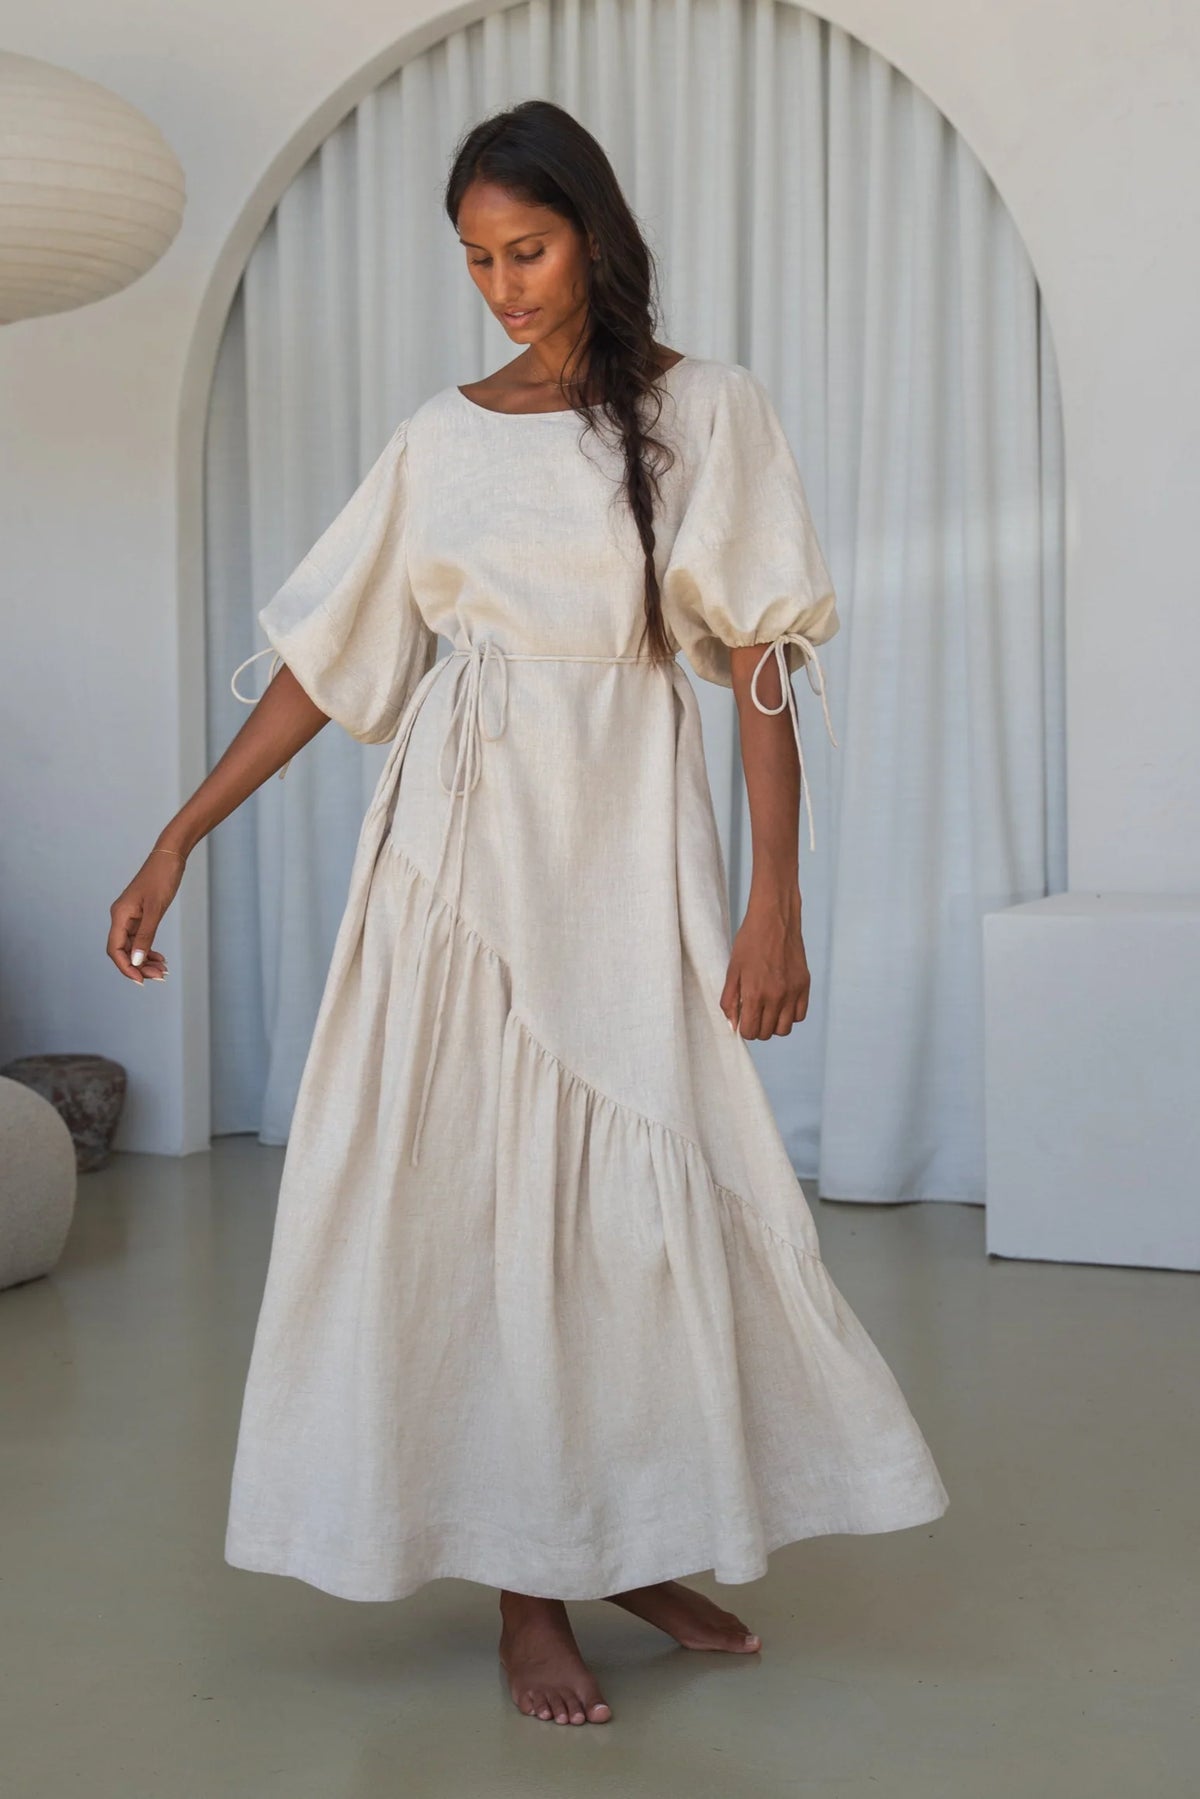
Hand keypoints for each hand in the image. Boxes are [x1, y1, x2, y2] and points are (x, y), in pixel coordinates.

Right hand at [107, 846, 184, 983]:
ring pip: (133, 946)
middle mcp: (121, 917)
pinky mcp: (141, 915)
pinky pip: (140, 938)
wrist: (170, 857)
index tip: (140, 981)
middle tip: (160, 976)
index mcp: (119, 915)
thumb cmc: (162, 878)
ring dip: (145, 960)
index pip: (115, 949)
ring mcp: (130, 916)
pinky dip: (149, 950)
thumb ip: (145, 936)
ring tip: (163, 971)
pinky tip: (160, 958)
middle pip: (123, 950)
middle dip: (139, 966)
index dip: (125, 967)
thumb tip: (135, 961)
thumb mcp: (156, 909)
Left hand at [720, 889, 810, 1038]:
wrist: (774, 919)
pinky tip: (781, 1002)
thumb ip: (730, 1001)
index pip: (750, 1031)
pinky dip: (789, 1015)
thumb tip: (733, 1025)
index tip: (743, 1018)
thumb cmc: (750, 942)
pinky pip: (799, 1015)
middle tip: (753, 1013)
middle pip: (767, 1033)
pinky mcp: (804, 986)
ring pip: (784, 1029)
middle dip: (757, 1027)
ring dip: (774, 1025)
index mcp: (754, 993)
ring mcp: (792, 992)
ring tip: (767, 1010)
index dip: (744, 1028)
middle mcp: (776, 997)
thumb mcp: (733, 970)